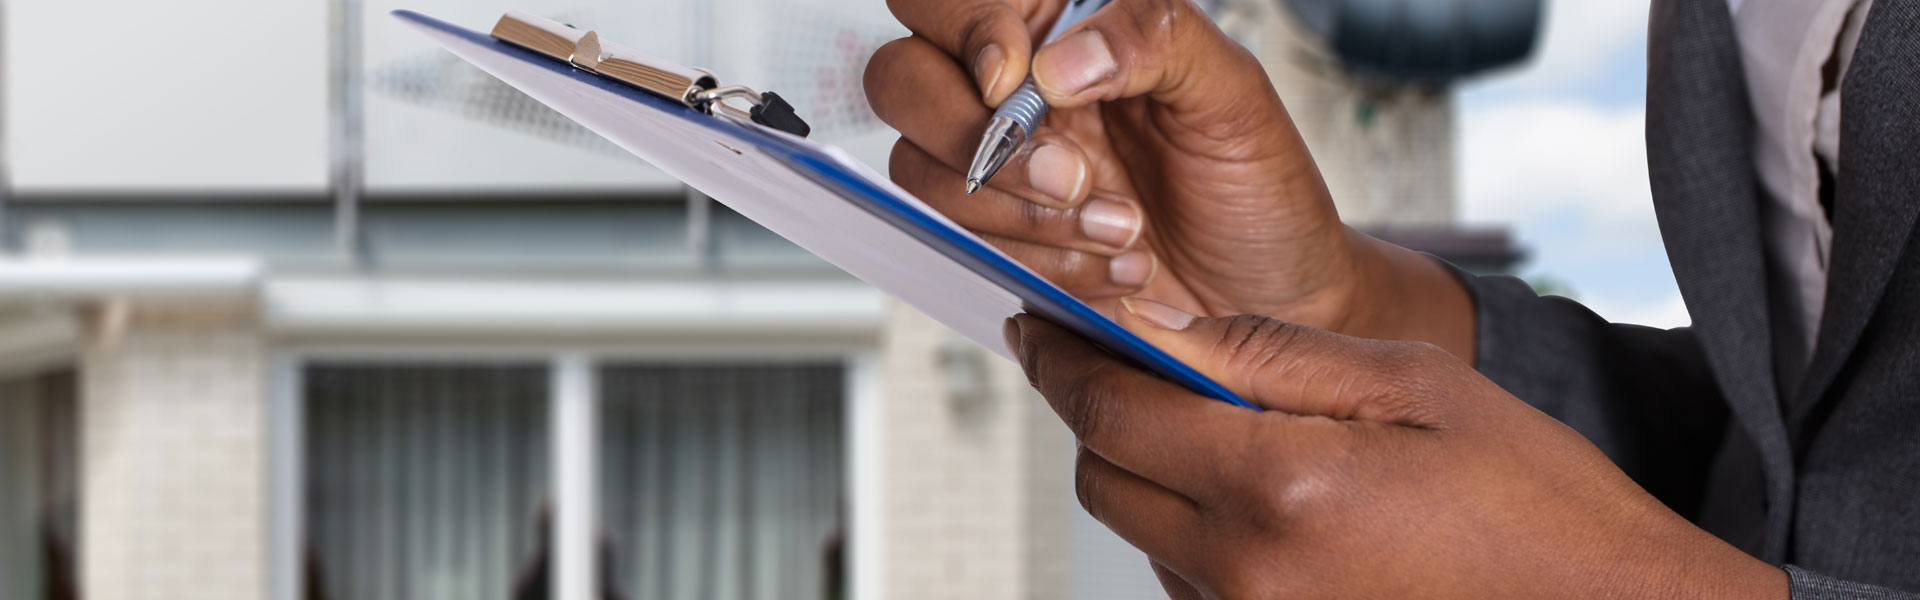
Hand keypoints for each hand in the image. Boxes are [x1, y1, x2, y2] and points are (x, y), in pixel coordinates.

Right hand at [867, 0, 1474, 357]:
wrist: (1271, 296)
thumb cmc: (1255, 185)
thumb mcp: (1230, 90)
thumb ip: (1151, 36)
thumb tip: (1056, 58)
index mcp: (1061, 29)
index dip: (967, 32)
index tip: (1017, 81)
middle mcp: (1014, 92)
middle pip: (901, 79)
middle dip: (972, 134)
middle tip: (1070, 174)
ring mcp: (997, 171)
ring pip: (920, 171)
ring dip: (1018, 213)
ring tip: (1121, 228)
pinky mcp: (997, 243)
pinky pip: (960, 245)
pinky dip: (1036, 261)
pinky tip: (1109, 264)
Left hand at [1004, 300, 1788, 598]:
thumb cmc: (1531, 498)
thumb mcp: (1413, 385)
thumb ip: (1273, 354)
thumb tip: (1164, 325)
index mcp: (1279, 488)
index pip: (1112, 411)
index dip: (1062, 359)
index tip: (1038, 327)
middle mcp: (1246, 573)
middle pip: (1105, 480)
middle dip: (1104, 413)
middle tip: (1136, 364)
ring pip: (1144, 536)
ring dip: (1157, 479)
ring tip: (1235, 436)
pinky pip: (1191, 588)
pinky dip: (1200, 536)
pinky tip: (1269, 504)